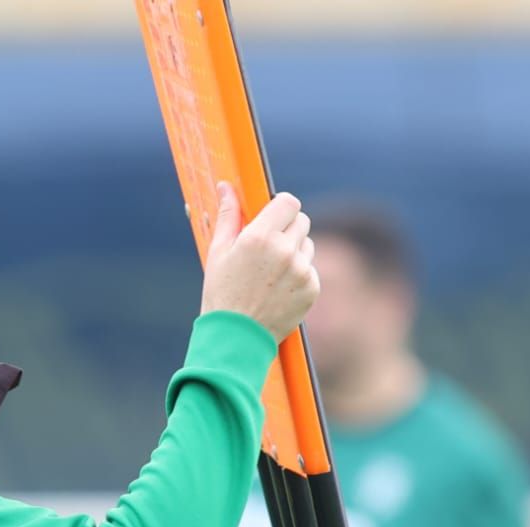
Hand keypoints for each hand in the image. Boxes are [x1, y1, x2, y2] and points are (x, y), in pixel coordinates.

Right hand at [199, 186, 319, 340]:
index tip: (272, 215)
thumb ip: (228, 215)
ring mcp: (301, 270)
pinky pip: (310, 268)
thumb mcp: (218, 252)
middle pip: (301, 219)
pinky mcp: (311, 288)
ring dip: (294, 250)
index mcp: (259, 237)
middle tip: (268, 246)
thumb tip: (226, 186)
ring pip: (307, 243)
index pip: (288, 202)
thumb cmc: (221, 293)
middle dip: (287, 227)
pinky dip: (298, 273)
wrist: (236, 338)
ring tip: (271, 271)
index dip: (280, 206)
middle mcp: (284, 251)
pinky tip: (278, 287)